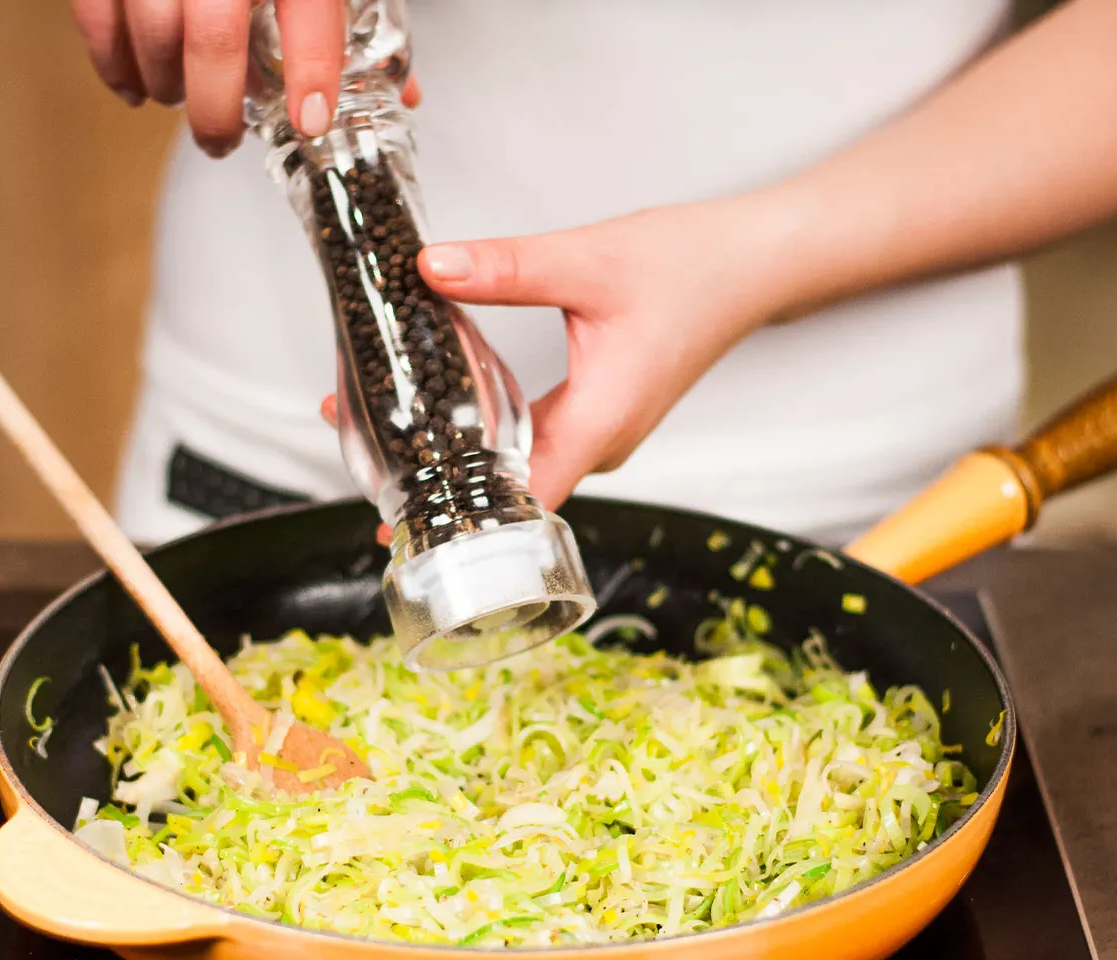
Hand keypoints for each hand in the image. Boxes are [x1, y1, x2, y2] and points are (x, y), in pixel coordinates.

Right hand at [71, 0, 419, 156]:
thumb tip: (399, 95)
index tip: (310, 122)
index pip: (309, 14)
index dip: (311, 74)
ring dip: (164, 84)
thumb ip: (350, 21)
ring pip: (153, 29)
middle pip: (214, 39)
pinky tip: (133, 86)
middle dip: (215, 110)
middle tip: (221, 142)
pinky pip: (98, 10)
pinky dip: (112, 59)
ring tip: (179, 100)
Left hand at [416, 201, 788, 509]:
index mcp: (600, 423)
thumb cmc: (692, 269)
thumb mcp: (588, 261)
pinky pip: (537, 446)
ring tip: (397, 457)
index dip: (467, 520)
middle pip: (515, 496)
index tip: (409, 528)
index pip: (525, 502)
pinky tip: (453, 422)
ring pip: (524, 472)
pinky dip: (493, 442)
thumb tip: (429, 268)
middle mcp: (602, 443)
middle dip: (448, 494)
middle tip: (377, 485)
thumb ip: (506, 268)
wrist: (752, 267)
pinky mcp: (599, 417)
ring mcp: (601, 434)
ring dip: (466, 467)